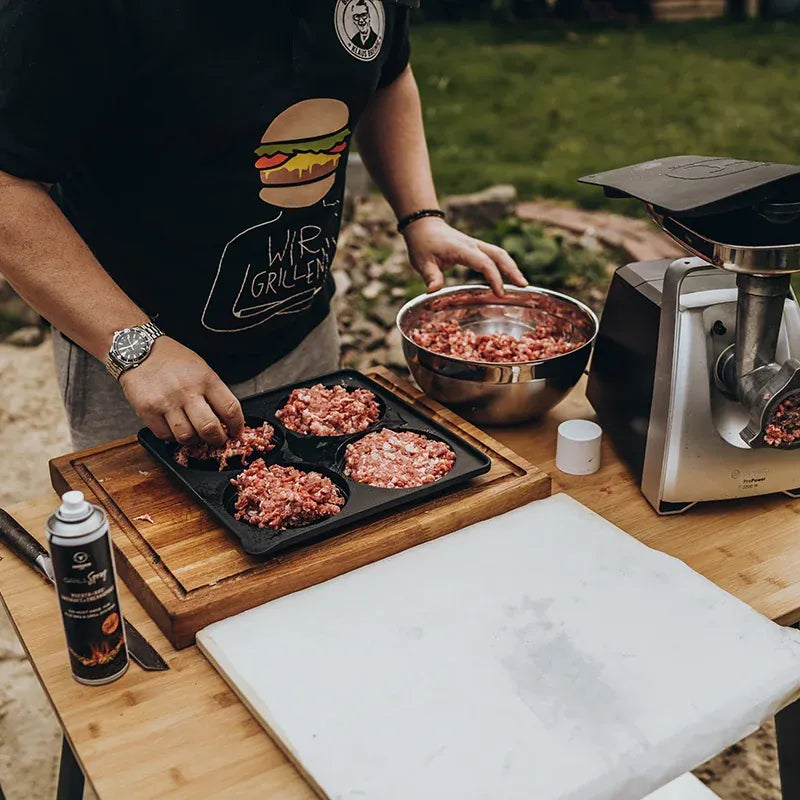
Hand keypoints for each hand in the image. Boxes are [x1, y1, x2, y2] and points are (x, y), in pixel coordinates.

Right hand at [119, 337, 244, 446]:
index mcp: (205, 379)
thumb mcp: (201, 368)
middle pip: (209, 428)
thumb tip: (226, 418)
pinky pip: (165, 436)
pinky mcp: (147, 411)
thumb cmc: (171, 358)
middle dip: (217, 440)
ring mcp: (166, 402)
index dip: (237, 426)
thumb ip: (213, 392)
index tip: (235, 431)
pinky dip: (172, 436)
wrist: (137, 349)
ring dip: (194, 440)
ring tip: (194, 434)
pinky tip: (174, 428)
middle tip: (218, 440)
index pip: (230, 409)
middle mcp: (187, 391)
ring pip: (186, 437)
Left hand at [401, 217, 526, 295]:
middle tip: (523, 286)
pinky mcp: (476, 248)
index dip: (494, 277)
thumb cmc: (422, 245)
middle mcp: (472, 245)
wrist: (424, 226)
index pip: (483, 263)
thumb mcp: (422, 262)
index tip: (500, 293)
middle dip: (512, 270)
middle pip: (499, 255)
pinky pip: (494, 255)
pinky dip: (504, 265)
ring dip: (512, 267)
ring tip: (522, 284)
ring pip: (499, 253)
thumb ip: (431, 276)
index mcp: (461, 249)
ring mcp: (476, 245)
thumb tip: (433, 291)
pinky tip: (509, 277)